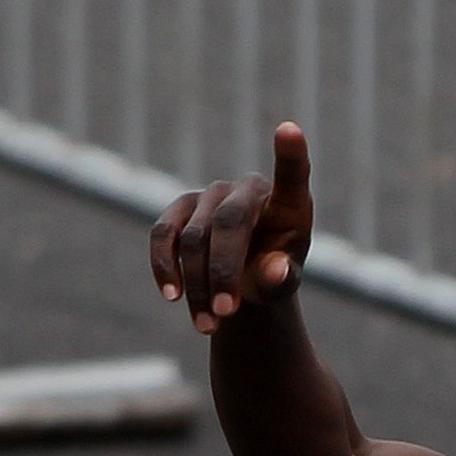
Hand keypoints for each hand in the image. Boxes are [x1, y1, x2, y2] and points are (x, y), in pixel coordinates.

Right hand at [149, 122, 315, 334]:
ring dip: (196, 285)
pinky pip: (163, 236)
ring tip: (207, 325)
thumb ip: (282, 277)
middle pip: (229, 223)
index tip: (291, 130)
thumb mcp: (283, 281)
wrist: (242, 280)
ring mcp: (209, 196)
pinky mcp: (179, 210)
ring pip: (193, 239)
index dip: (290, 154)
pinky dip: (165, 267)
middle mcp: (246, 190)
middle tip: (226, 313)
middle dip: (223, 271)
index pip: (292, 175)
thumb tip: (274, 270)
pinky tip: (173, 298)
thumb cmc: (272, 274)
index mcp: (287, 203)